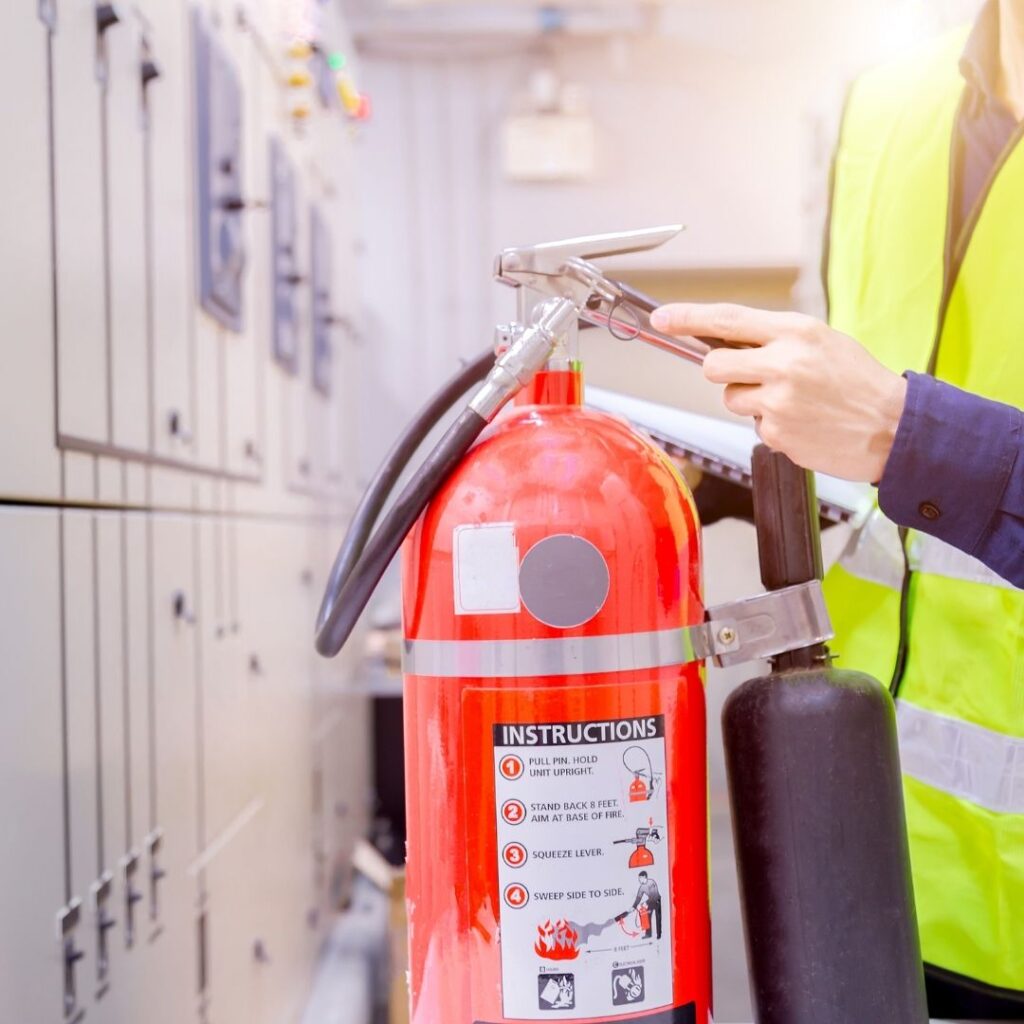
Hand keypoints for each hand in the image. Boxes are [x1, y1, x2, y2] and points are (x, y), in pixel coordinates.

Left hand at [649, 303, 907, 482]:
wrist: (895, 427)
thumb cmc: (858, 382)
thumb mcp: (821, 341)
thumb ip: (774, 339)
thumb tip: (726, 341)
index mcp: (795, 332)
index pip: (727, 319)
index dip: (687, 318)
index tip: (661, 319)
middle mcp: (783, 363)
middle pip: (713, 366)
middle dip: (723, 372)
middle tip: (750, 377)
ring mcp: (778, 401)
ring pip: (731, 399)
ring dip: (751, 401)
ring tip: (793, 403)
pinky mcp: (778, 433)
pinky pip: (754, 426)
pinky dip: (773, 426)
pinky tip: (804, 423)